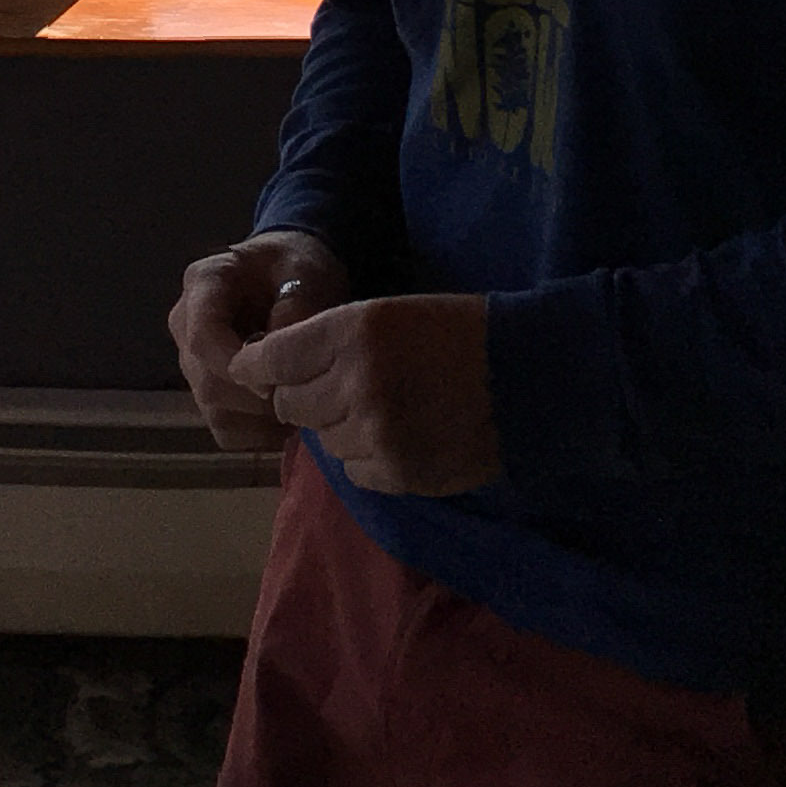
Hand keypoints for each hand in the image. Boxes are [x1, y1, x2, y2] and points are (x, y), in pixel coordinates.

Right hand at [158, 233, 337, 424]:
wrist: (290, 273)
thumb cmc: (296, 267)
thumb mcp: (305, 274)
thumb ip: (294, 310)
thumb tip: (281, 362)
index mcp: (203, 284)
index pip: (202, 336)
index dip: (236, 365)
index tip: (277, 379)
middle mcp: (186, 324)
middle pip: (205, 381)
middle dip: (255, 397)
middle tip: (302, 394)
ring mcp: (193, 362)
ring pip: (212, 410)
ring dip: (259, 419)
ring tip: (299, 404)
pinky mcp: (207, 390)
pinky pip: (224, 430)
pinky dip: (258, 434)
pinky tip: (287, 417)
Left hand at [234, 286, 501, 496]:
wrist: (526, 376)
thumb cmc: (455, 333)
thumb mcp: (386, 314)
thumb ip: (326, 341)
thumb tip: (266, 372)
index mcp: (351, 333)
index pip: (271, 359)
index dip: (261, 366)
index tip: (259, 371)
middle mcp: (355, 384)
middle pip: (289, 406)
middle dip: (306, 398)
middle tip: (340, 388)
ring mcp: (375, 434)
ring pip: (322, 440)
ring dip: (340, 427)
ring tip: (383, 410)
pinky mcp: (397, 473)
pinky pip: (353, 471)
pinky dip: (367, 457)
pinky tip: (400, 435)